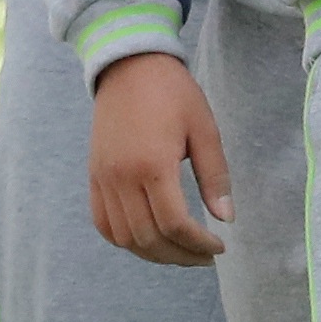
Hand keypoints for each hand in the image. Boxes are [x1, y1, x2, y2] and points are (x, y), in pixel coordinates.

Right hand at [85, 49, 230, 263]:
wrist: (129, 65)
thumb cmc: (172, 93)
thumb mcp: (204, 129)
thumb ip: (215, 176)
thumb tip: (226, 218)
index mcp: (152, 164)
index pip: (175, 225)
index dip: (199, 244)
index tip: (219, 246)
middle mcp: (122, 177)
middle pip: (148, 239)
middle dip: (181, 255)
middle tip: (205, 255)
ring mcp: (103, 179)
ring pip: (124, 238)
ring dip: (154, 253)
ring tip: (180, 251)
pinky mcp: (94, 177)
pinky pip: (103, 224)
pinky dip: (125, 240)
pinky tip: (149, 238)